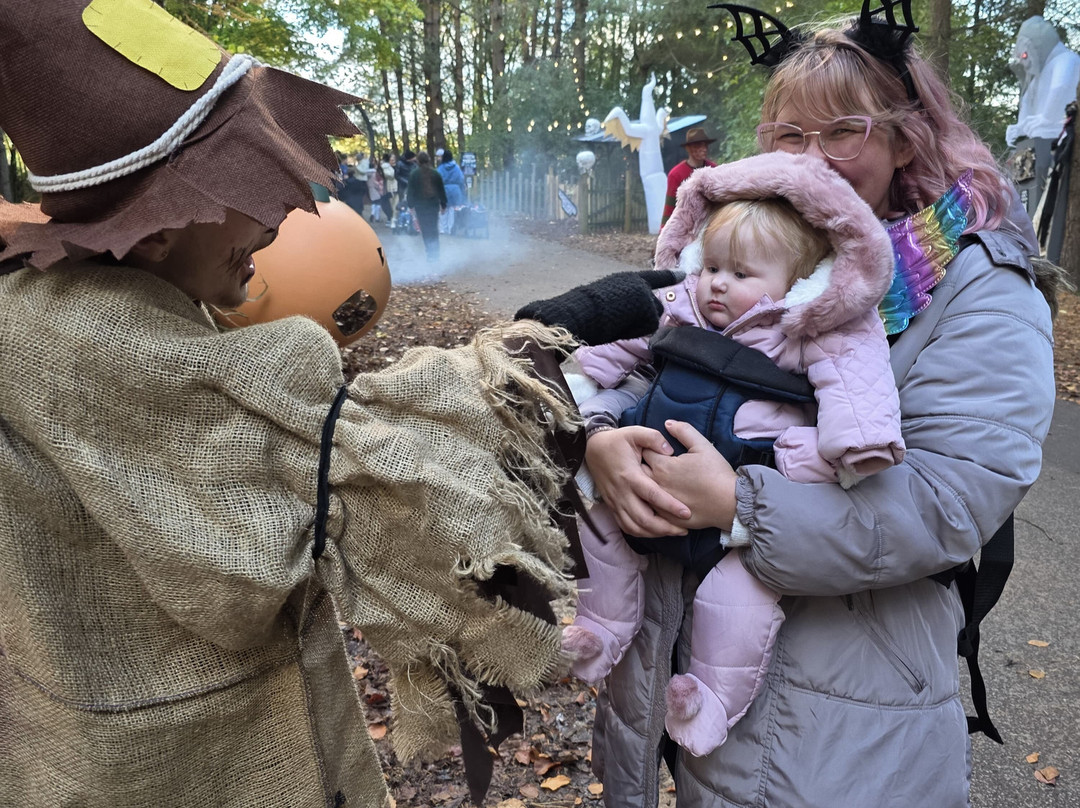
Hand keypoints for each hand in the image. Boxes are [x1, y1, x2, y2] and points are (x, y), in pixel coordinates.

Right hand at [513, 269, 684, 344]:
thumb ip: (621, 302)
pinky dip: (636, 332)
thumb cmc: (581, 310)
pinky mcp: (647, 308)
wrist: (577, 313)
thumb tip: (626, 315)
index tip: (683, 274)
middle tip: (620, 322)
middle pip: (654, 306)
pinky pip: (648, 328)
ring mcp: (645, 295)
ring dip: (639, 324)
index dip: (668, 276)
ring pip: (652, 318)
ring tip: (615, 323)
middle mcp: (639, 283)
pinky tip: (619, 327)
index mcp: (627, 279)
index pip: (653, 277)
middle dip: (644, 317)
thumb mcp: (604, 300)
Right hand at [585, 426, 690, 536]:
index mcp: (630, 475)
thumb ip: (653, 438)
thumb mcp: (634, 432)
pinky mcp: (612, 506)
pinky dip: (641, 533)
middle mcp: (621, 492)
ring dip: (654, 533)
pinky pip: (626, 526)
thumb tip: (669, 451)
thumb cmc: (617, 441)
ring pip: (634, 527)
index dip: (669, 505)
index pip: (651, 495)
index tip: (686, 513)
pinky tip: (655, 531)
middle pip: (643, 519)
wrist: (592, 449)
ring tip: (673, 532)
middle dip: (665, 528)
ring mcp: (615, 502)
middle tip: (684, 529)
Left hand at [641, 420, 736, 530]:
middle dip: (641, 466)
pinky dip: (651, 503)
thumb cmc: (716, 473)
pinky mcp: (666, 518)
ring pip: (642, 493)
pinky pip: (651, 510)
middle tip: (652, 464)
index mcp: (662, 466)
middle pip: (638, 472)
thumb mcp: (702, 445)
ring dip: (644, 486)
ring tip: (650, 482)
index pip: (644, 452)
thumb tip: (667, 423)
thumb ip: (683, 431)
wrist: (729, 502)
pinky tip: (658, 500)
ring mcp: (660, 504)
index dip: (648, 448)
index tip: (654, 449)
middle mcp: (656, 485)